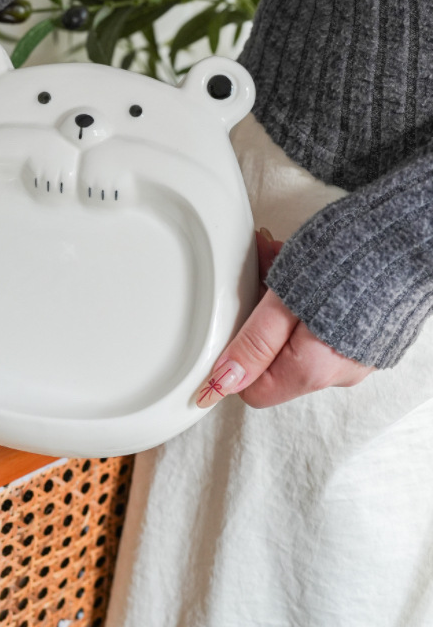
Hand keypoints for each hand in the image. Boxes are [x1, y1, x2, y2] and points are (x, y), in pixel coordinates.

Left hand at [195, 230, 372, 408]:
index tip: (230, 328)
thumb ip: (255, 343)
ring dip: (280, 306)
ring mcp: (354, 355)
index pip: (254, 391)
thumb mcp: (285, 301)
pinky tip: (305, 271)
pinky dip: (305, 302)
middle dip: (258, 324)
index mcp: (313, 371)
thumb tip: (223, 380)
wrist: (407, 240)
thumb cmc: (348, 262)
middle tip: (259, 287)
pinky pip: (321, 327)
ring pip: (295, 339)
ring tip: (281, 266)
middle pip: (273, 363)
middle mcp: (337, 373)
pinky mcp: (364, 335)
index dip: (235, 362)